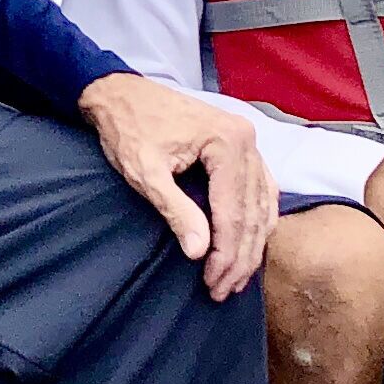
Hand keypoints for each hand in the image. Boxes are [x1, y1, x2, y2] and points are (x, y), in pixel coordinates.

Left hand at [77, 73, 277, 298]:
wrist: (121, 94)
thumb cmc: (128, 130)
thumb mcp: (146, 173)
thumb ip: (176, 211)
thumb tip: (200, 252)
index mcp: (228, 142)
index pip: (234, 212)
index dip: (226, 254)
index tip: (213, 283)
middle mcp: (247, 140)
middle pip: (253, 212)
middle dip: (240, 256)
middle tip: (223, 289)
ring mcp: (248, 142)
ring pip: (262, 205)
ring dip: (251, 244)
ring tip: (235, 278)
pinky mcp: (241, 146)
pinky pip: (261, 190)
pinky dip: (257, 221)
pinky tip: (249, 244)